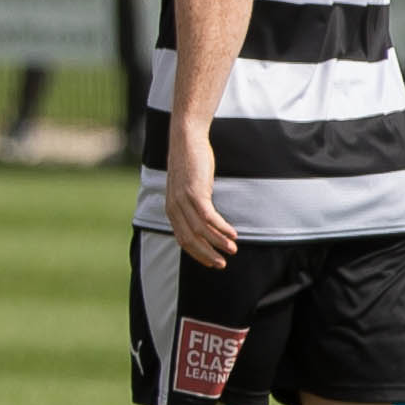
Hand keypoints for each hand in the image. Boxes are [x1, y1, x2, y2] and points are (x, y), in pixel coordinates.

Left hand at [163, 120, 237, 268]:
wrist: (186, 140)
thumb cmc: (190, 164)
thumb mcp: (188, 188)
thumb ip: (192, 205)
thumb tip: (204, 220)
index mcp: (172, 210)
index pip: (183, 240)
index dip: (198, 254)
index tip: (212, 262)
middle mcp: (174, 208)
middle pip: (190, 240)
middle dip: (207, 255)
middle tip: (222, 264)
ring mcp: (183, 201)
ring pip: (201, 231)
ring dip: (218, 243)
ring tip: (232, 250)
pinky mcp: (195, 193)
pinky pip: (209, 217)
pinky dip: (221, 229)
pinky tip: (232, 234)